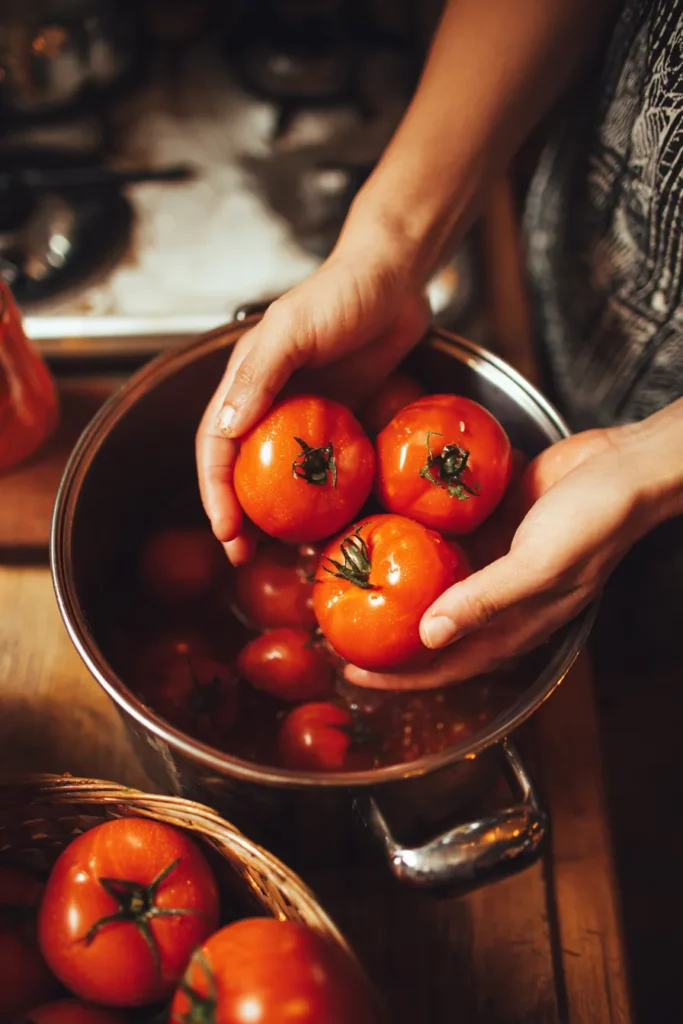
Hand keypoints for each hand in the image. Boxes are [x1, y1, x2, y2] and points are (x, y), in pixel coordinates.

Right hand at [197, 244, 427, 563]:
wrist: (397, 277)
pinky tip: (329, 524)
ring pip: (281, 477)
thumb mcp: (294, 330)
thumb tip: (225, 430)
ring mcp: (307, 415)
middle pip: (243, 470)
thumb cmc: (342, 293)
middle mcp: (270, 403)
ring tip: (282, 554)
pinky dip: (321, 498)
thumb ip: (259, 376)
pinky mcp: (341, 419)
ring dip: (276, 516)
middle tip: (245, 558)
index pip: (216, 446)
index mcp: (246, 382)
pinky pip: (325, 468)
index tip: (226, 531)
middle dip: (237, 516)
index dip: (214, 491)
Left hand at [345, 426, 656, 688]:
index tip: (354, 674)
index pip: (450, 664)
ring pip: (437, 585)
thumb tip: (428, 636)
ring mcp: (496, 562)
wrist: (624, 465)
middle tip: (338, 629)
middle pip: (435, 629)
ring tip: (351, 582)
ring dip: (398, 587)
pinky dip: (417, 542)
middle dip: (390, 637)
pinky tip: (384, 528)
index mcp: (518, 623)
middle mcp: (501, 599)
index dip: (403, 676)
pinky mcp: (493, 526)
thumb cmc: (594, 520)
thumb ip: (485, 601)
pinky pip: (447, 542)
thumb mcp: (538, 565)